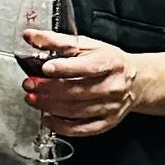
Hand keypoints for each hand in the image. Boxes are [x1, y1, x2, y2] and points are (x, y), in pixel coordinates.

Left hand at [21, 28, 164, 136]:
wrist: (135, 81)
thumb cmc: (107, 61)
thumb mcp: (86, 45)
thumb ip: (56, 41)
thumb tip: (30, 36)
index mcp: (110, 62)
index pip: (87, 67)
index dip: (65, 68)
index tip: (45, 67)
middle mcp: (112, 86)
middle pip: (77, 91)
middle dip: (48, 89)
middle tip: (29, 85)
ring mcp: (111, 107)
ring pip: (76, 111)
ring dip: (50, 106)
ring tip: (33, 99)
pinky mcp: (107, 122)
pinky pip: (81, 129)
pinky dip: (61, 126)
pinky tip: (47, 118)